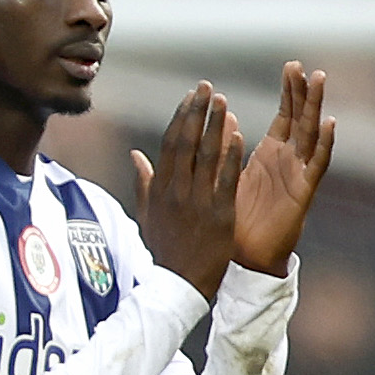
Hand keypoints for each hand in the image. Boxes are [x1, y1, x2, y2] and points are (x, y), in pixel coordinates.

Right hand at [129, 80, 244, 300]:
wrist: (179, 286)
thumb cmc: (164, 252)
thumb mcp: (147, 216)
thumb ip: (144, 183)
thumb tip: (135, 155)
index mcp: (160, 189)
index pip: (170, 144)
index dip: (181, 117)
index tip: (191, 96)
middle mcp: (177, 191)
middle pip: (187, 142)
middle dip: (198, 112)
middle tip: (208, 87)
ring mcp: (198, 202)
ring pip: (206, 155)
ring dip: (215, 125)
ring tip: (224, 101)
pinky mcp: (219, 215)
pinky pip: (225, 179)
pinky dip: (231, 155)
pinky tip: (238, 134)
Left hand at [230, 61, 335, 275]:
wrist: (244, 257)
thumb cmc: (236, 219)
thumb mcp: (227, 174)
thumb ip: (226, 146)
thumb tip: (224, 117)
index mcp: (270, 154)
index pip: (285, 115)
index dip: (289, 92)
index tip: (291, 66)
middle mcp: (288, 161)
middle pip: (301, 119)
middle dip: (304, 93)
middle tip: (307, 67)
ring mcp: (298, 175)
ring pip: (311, 134)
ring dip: (316, 107)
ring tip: (319, 81)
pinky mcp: (302, 193)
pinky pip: (316, 165)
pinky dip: (323, 143)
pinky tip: (328, 123)